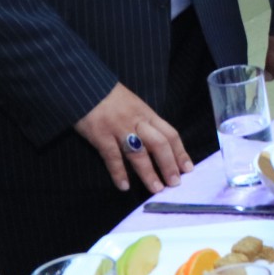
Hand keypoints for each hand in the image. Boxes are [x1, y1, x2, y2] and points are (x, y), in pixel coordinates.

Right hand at [75, 82, 191, 192]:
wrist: (84, 86)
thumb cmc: (111, 98)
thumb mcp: (134, 105)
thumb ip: (146, 123)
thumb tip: (159, 146)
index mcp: (147, 114)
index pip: (170, 134)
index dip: (180, 152)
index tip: (188, 168)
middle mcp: (136, 121)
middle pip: (159, 144)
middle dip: (169, 164)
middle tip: (175, 183)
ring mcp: (118, 128)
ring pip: (138, 152)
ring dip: (148, 172)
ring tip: (156, 188)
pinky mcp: (100, 134)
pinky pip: (112, 156)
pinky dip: (119, 172)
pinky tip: (124, 186)